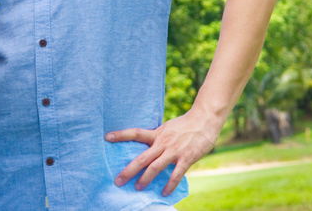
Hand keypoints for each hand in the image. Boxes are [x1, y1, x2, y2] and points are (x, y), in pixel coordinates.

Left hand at [105, 110, 219, 196]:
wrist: (205, 119)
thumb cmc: (185, 125)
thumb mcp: (167, 128)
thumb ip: (157, 137)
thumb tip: (147, 147)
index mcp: (157, 134)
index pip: (135, 133)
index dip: (121, 135)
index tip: (107, 137)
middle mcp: (163, 143)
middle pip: (142, 158)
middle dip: (129, 170)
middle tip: (118, 181)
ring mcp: (174, 151)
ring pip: (155, 167)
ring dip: (145, 179)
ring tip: (137, 188)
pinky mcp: (186, 158)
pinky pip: (176, 174)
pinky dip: (170, 185)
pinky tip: (164, 192)